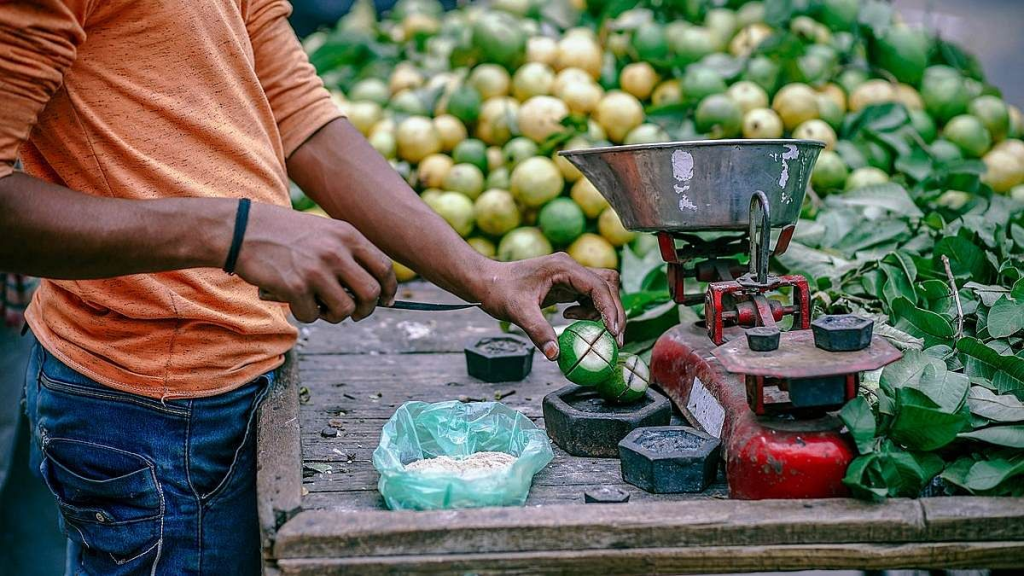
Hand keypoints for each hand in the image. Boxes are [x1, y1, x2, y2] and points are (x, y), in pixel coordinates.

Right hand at [235, 203, 396, 322]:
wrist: (243, 230)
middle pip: (371, 293)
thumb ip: (349, 254)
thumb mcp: (324, 232)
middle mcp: (336, 252)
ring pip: (345, 310)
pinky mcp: (295, 287)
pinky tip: (295, 301)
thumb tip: (373, 289)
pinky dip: (306, 314)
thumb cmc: (285, 234)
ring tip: (322, 307)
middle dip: (366, 309)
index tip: (386, 301)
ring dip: (335, 316)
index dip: (389, 289)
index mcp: (347, 235)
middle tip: (355, 312)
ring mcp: (317, 270)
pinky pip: (313, 316)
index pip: (384, 267)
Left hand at [476, 254, 624, 360]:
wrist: (485, 281)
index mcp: (563, 268)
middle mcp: (570, 268)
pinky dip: (588, 310)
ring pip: (601, 290)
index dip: (610, 309)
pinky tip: (570, 318)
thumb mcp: (517, 312)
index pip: (599, 286)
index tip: (613, 332)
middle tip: (614, 338)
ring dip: (602, 310)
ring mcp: (569, 275)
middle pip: (608, 285)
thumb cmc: (498, 290)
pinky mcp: (565, 283)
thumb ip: (538, 331)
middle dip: (613, 311)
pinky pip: (588, 296)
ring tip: (591, 330)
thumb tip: (555, 355)